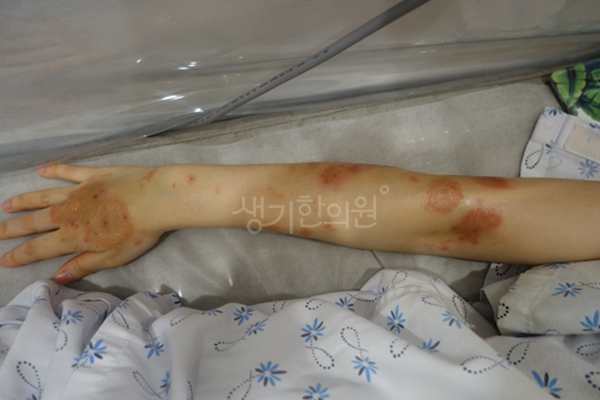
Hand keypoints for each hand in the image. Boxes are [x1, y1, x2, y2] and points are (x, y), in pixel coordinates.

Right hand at [0, 164, 170, 283]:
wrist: (156, 199)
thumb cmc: (138, 232)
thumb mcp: (112, 258)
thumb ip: (84, 265)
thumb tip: (59, 276)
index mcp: (74, 236)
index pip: (38, 249)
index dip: (19, 255)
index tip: (2, 259)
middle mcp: (69, 213)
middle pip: (34, 222)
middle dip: (11, 229)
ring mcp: (80, 191)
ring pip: (44, 196)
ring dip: (24, 201)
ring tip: (6, 205)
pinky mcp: (94, 175)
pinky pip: (69, 172)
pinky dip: (54, 170)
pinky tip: (41, 170)